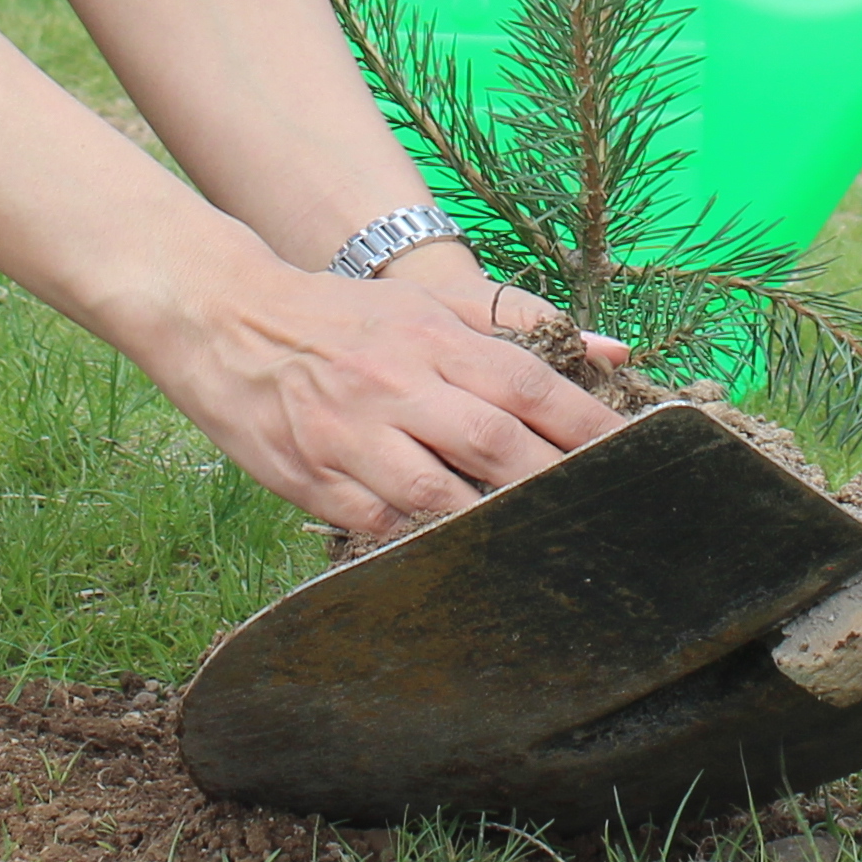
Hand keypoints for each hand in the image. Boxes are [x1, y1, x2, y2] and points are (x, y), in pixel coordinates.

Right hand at [139, 256, 625, 538]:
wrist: (226, 319)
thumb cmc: (345, 317)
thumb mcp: (428, 302)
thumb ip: (517, 322)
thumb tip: (613, 349)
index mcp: (432, 339)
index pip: (528, 384)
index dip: (587, 425)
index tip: (635, 457)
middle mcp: (397, 386)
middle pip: (494, 443)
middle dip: (553, 484)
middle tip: (601, 517)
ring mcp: (352, 437)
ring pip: (436, 495)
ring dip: (490, 524)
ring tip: (538, 548)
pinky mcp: (313, 479)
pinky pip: (379, 525)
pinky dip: (420, 543)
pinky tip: (457, 560)